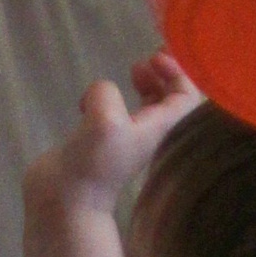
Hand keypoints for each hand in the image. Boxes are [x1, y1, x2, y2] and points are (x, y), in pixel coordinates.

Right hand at [24, 58, 201, 219]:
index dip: (179, 72)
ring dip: (147, 84)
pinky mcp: (104, 143)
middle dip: (166, 74)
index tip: (155, 57)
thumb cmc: (94, 162)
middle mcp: (150, 134)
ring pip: (150, 106)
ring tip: (133, 69)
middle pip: (173, 100)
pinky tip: (92, 99)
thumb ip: (106, 93)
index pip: (189, 97)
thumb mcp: (104, 120)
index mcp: (161, 128)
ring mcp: (128, 139)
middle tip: (148, 58)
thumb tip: (99, 92)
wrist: (66, 200)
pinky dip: (114, 99)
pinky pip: (121, 113)